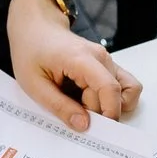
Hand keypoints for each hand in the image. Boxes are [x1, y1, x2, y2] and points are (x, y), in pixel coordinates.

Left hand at [7, 0, 140, 132]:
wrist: (35, 28)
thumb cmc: (31, 51)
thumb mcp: (34, 84)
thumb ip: (60, 106)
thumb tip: (84, 126)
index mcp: (81, 59)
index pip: (108, 88)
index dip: (107, 113)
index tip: (94, 129)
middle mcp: (101, 58)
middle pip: (114, 95)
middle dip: (97, 112)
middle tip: (72, 112)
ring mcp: (107, 60)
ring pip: (126, 91)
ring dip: (109, 106)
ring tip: (84, 106)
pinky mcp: (108, 65)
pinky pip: (125, 85)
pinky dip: (115, 99)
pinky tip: (93, 100)